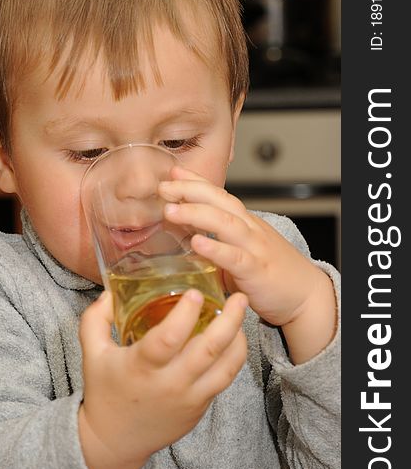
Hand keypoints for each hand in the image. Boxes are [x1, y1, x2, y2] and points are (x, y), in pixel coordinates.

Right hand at [78, 287, 246, 468]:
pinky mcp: (199, 408)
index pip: (167, 339)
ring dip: (238, 339)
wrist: (115, 441)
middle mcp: (169, 384)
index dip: (184, 315)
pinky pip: (224, 380)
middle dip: (229, 321)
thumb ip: (96, 319)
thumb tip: (110, 292)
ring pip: (225, 368)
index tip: (195, 293)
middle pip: (207, 351)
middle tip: (239, 297)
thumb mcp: (91, 353)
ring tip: (242, 313)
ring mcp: (188, 398)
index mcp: (141, 367)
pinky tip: (234, 338)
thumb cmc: (104, 392)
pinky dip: (234, 357)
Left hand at [159, 166, 336, 362]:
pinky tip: (197, 243)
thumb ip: (215, 243)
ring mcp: (254, 248)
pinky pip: (235, 257)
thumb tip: (183, 237)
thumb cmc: (271, 274)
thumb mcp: (241, 251)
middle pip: (219, 200)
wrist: (306, 295)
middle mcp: (250, 229)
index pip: (218, 194)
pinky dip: (215, 249)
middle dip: (189, 190)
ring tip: (171, 210)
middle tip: (163, 187)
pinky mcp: (257, 271)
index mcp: (245, 222)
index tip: (172, 173)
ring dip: (196, 213)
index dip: (195, 182)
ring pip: (225, 222)